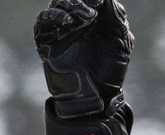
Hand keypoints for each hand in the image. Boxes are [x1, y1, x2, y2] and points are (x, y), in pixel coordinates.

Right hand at [34, 0, 132, 119]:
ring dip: (70, 4)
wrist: (96, 96)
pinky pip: (43, 20)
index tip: (99, 1)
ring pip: (57, 4)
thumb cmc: (110, 71)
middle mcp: (76, 20)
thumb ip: (116, 18)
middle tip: (92, 10)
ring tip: (86, 16)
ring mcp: (60, 29)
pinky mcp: (46, 40)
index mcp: (94, 18)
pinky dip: (54, 16)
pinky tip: (68, 22)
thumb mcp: (121, 43)